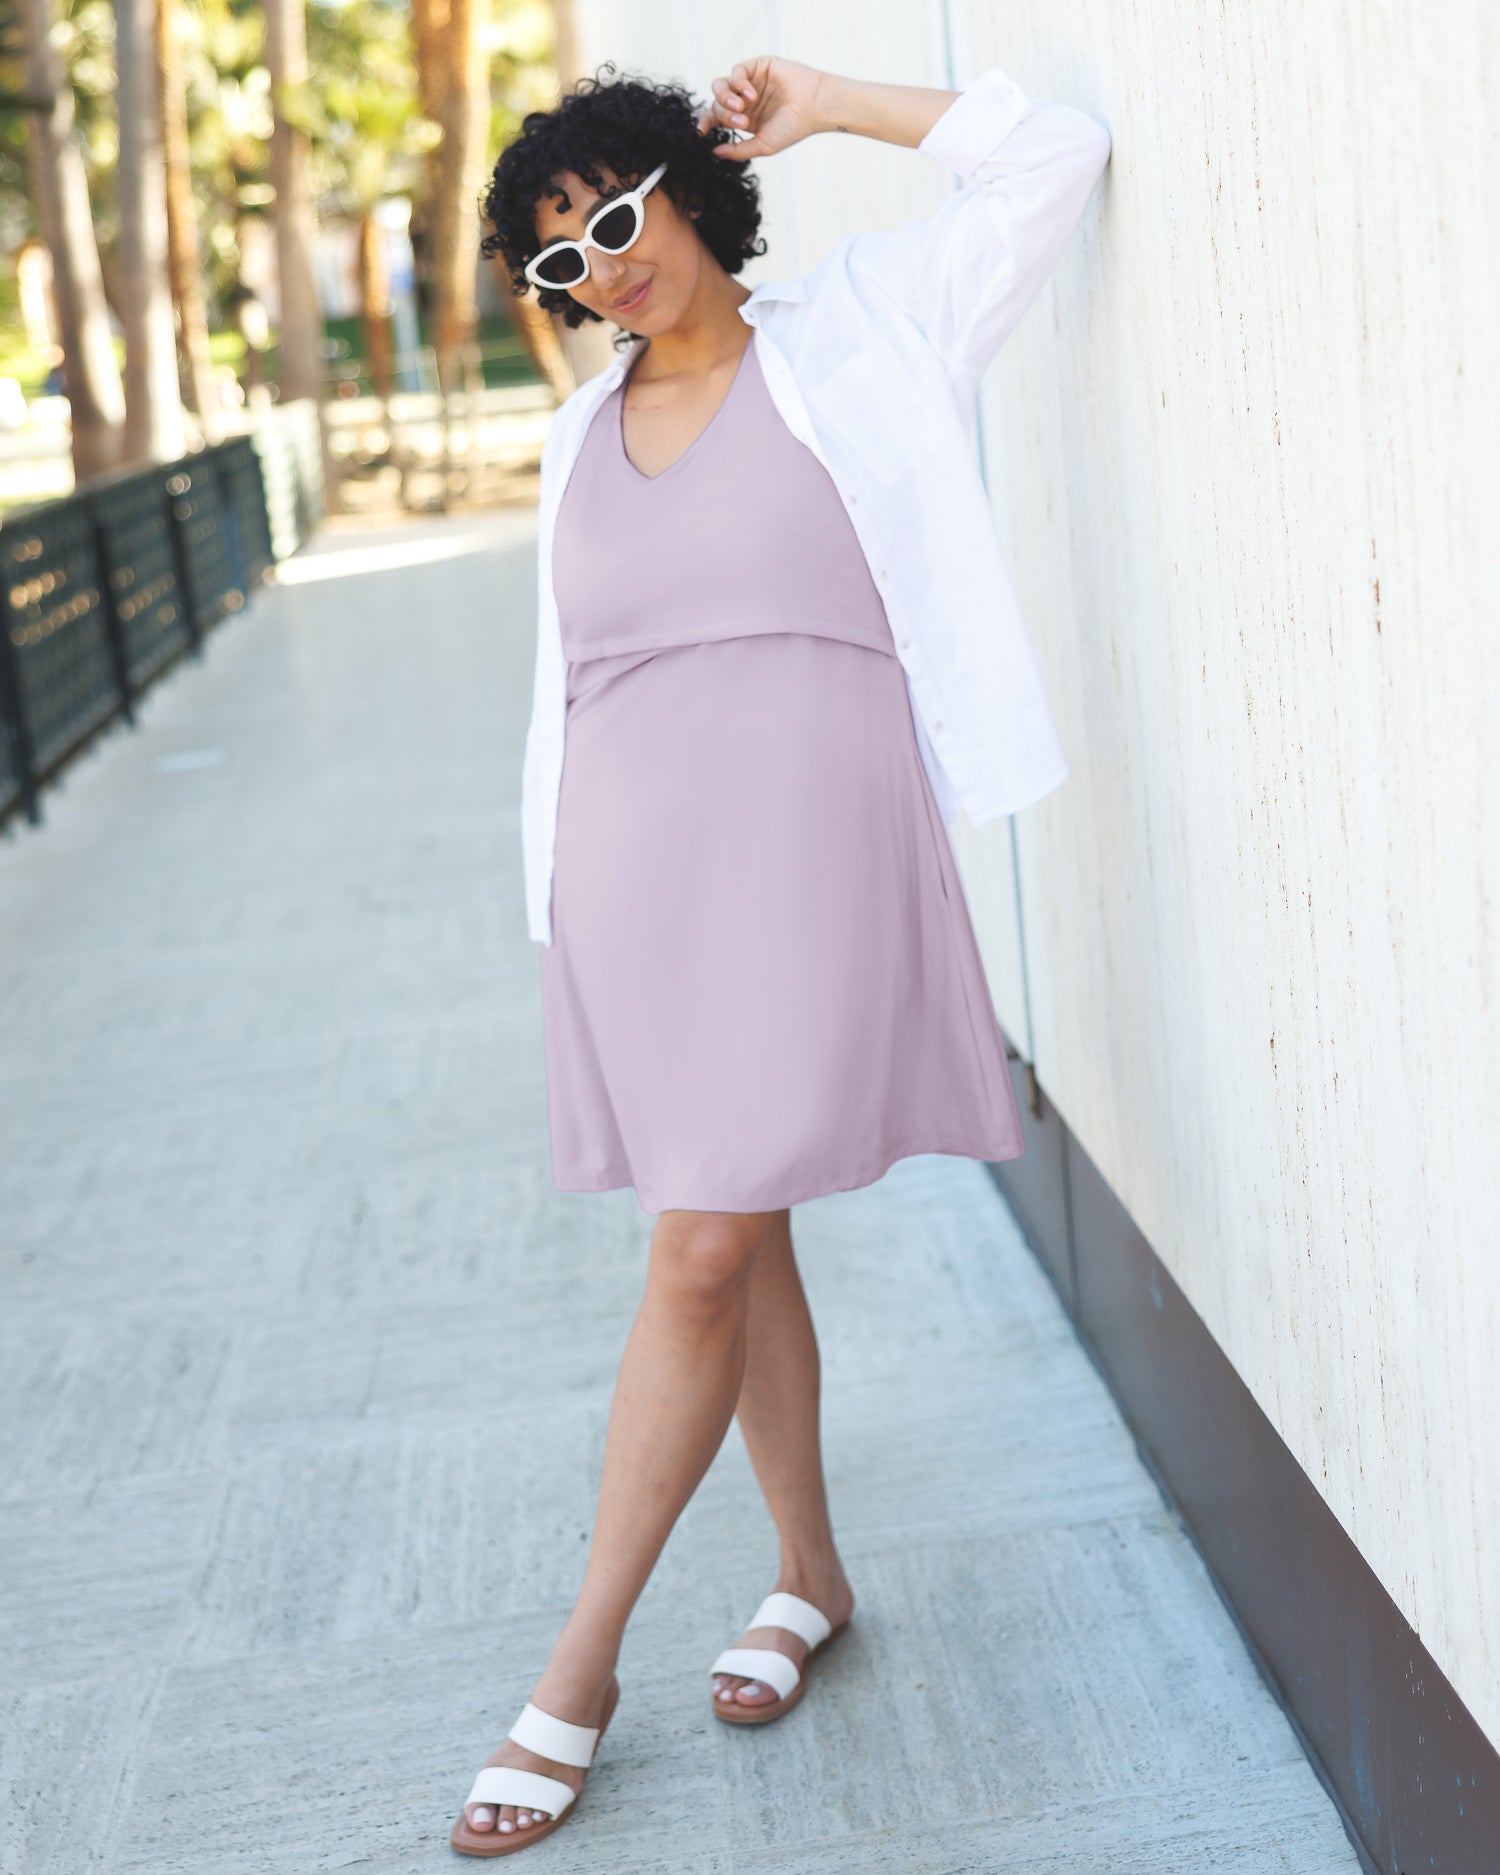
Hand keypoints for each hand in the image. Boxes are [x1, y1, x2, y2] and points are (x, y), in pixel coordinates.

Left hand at [695, 56, 826, 160]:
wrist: (814, 106)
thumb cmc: (793, 128)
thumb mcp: (763, 145)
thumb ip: (738, 150)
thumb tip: (714, 152)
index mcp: (744, 119)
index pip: (716, 118)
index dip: (705, 122)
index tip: (701, 131)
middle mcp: (744, 101)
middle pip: (717, 104)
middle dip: (724, 114)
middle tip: (742, 121)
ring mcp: (750, 83)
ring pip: (721, 85)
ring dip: (726, 98)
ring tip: (742, 107)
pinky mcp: (758, 67)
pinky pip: (736, 72)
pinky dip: (739, 83)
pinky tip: (752, 95)